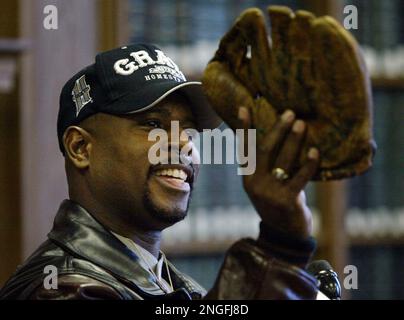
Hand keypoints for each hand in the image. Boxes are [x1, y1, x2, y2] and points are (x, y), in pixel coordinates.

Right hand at [239, 107, 319, 237]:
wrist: (283, 234)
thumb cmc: (277, 201)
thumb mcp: (265, 184)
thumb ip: (266, 165)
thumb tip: (278, 135)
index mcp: (248, 177)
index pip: (244, 148)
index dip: (244, 128)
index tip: (244, 107)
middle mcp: (255, 184)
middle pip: (265, 150)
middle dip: (277, 130)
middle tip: (290, 112)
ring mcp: (270, 193)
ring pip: (282, 161)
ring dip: (293, 141)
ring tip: (302, 124)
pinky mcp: (287, 200)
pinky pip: (299, 178)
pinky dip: (308, 164)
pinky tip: (314, 151)